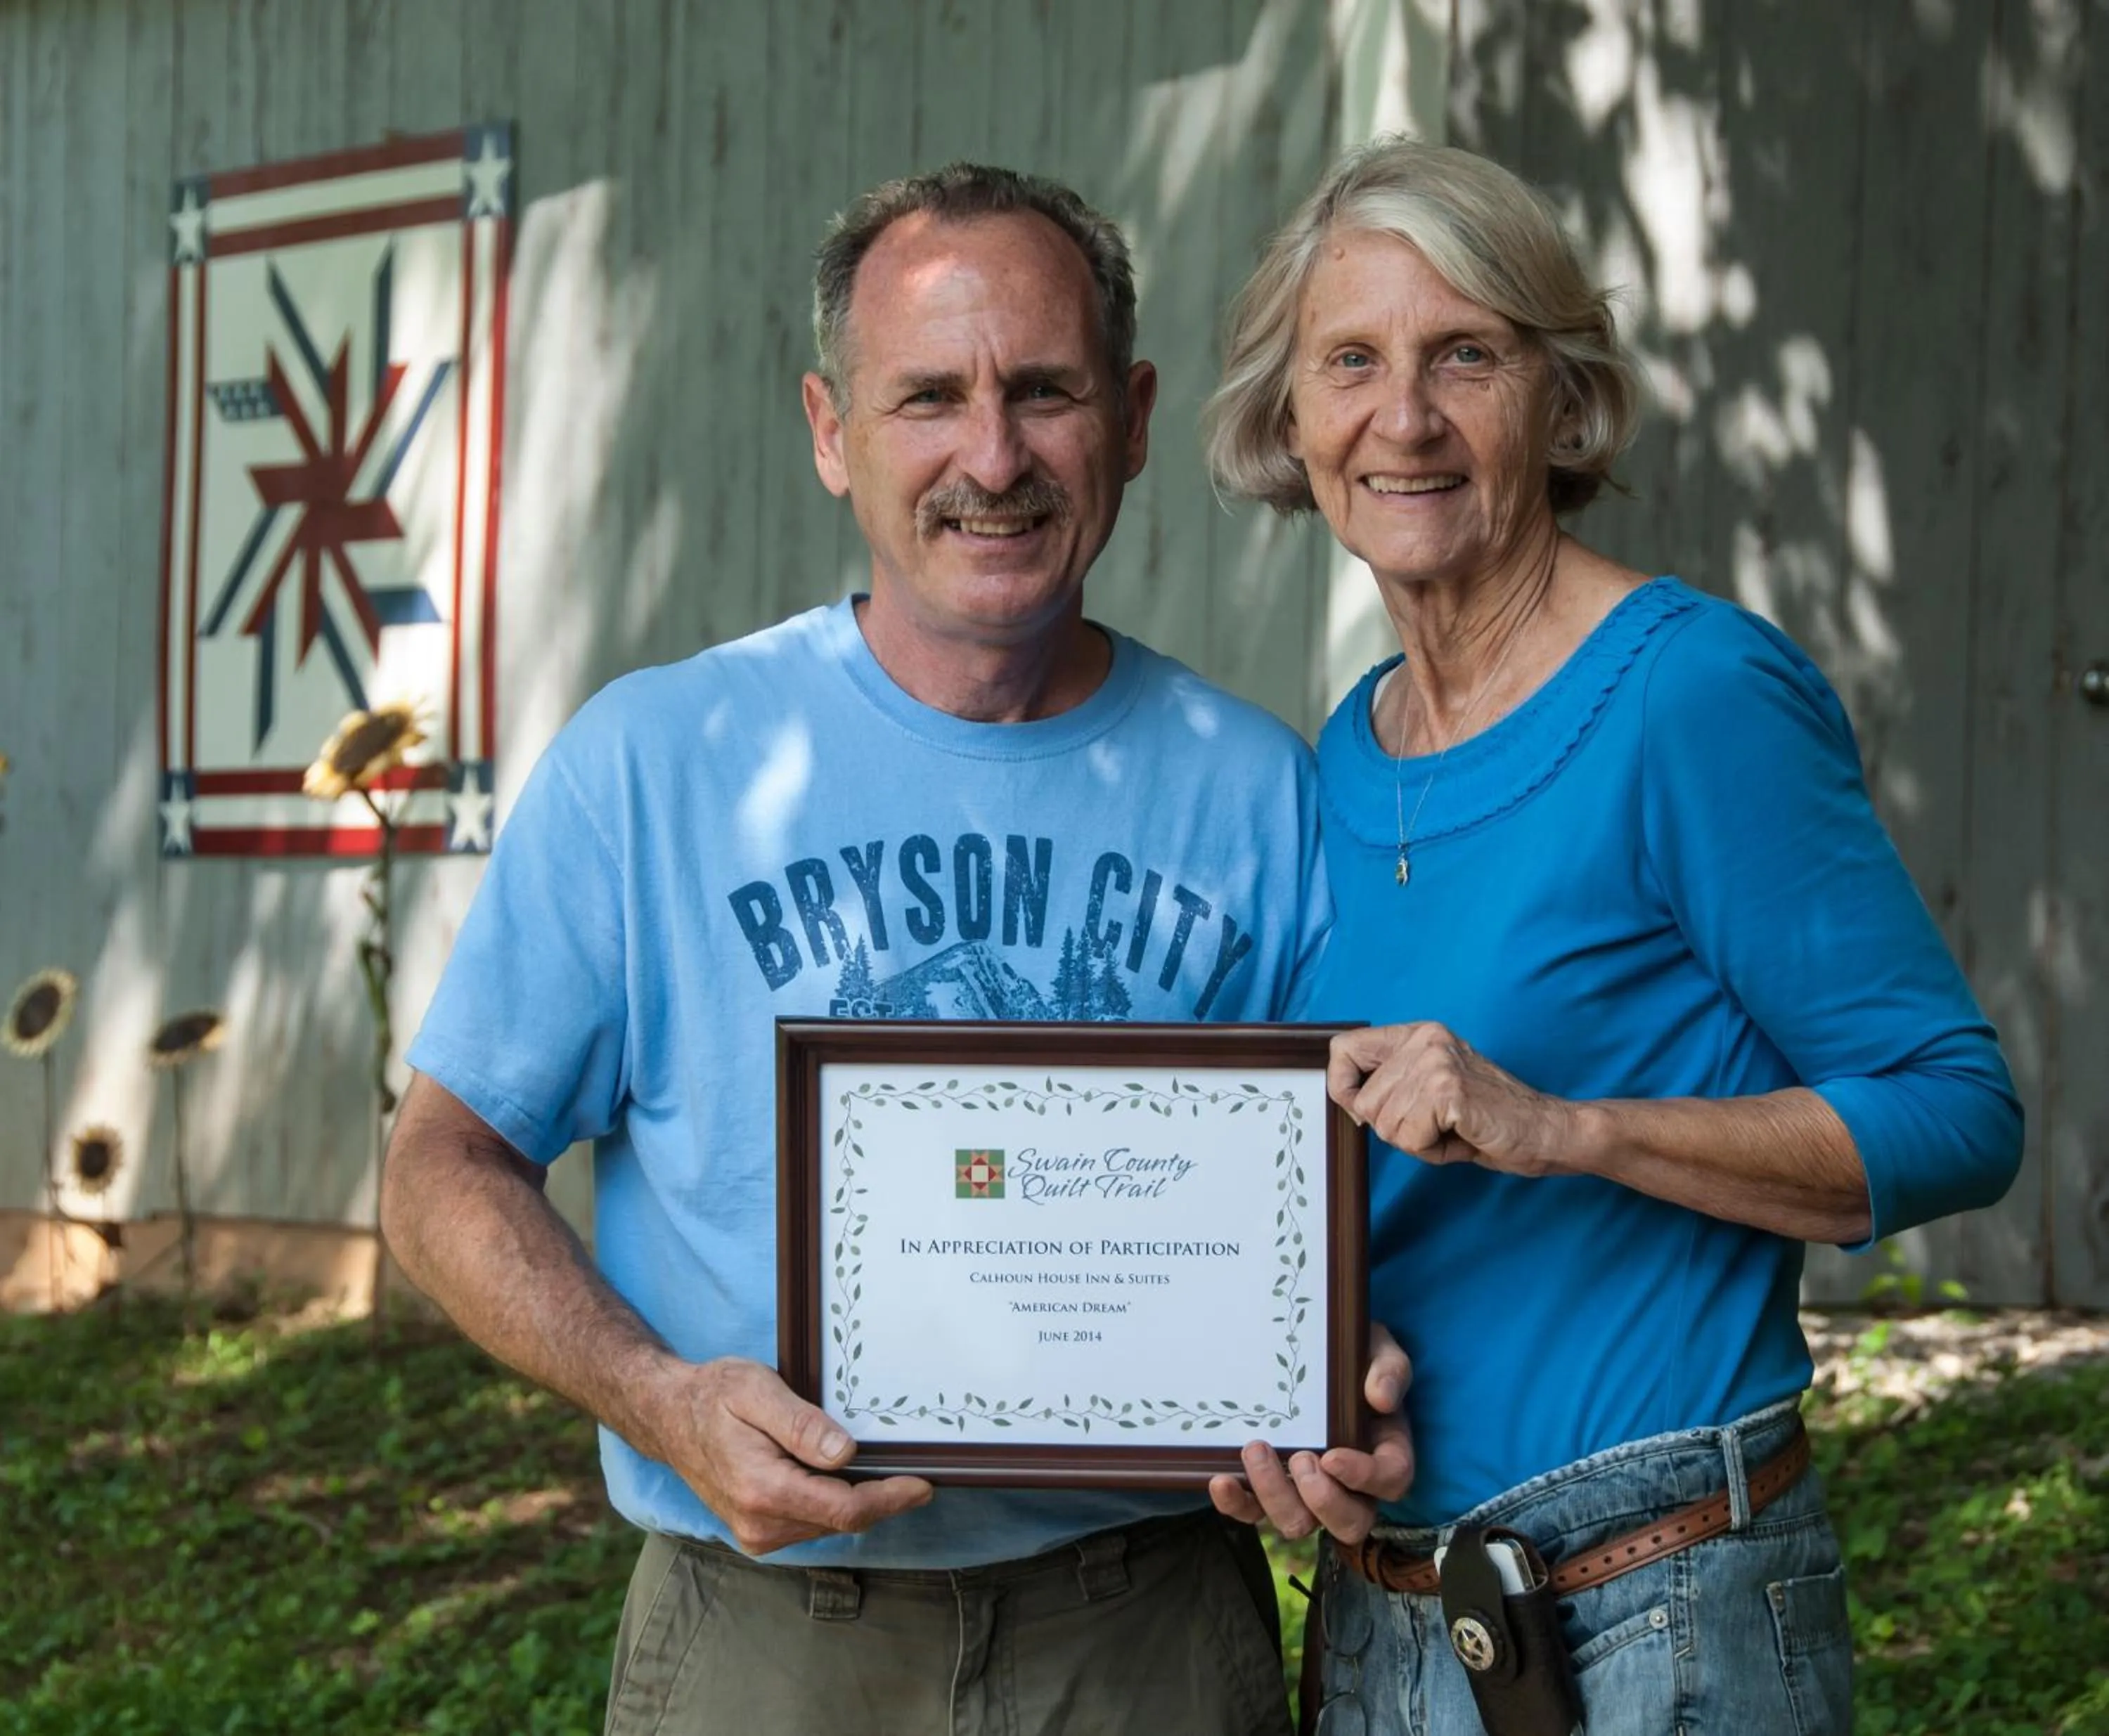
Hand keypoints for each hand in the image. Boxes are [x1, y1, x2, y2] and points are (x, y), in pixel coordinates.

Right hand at [639, 1356, 933, 1554]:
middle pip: (844, 1521)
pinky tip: (837, 1473)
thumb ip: (801, 1424)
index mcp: (763, 1490)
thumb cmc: (712, 1395)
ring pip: (830, 1524)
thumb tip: (847, 1453)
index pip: (846, 1510)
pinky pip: (811, 1522)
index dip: (891, 1499)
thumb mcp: (757, 1390)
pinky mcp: (759, 1534)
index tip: (925, 1484)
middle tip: (912, 1466)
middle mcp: (760, 1525)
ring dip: (856, 1499)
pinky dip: (832, 1502)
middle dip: (881, 1497)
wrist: (668, 1417)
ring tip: (872, 1463)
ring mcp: (758, 1535)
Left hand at [1207, 1322, 1413, 1543]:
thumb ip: (1389, 1369)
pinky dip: (1237, 1504)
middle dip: (1321, 1501)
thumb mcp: (1379, 1351)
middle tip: (1299, 1459)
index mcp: (1386, 1453)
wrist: (1315, 1354)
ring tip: (1255, 1450)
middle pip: (1349, 1523)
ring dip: (1275, 1496)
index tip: (1332, 1456)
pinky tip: (1220, 1480)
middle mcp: (1353, 1485)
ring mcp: (1310, 1493)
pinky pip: (1254, 1513)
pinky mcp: (1272, 1491)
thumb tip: (1382, 1397)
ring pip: (1299, 1523)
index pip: (1390, 1481)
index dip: (1364, 1478)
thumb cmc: (1354, 1359)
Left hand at [1328, 1022, 1576, 1177]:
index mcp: (1418, 1034)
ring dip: (1416, 1141)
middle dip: (1393, 1128)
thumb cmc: (1488, 1119)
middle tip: (1436, 1125)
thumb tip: (1347, 1101)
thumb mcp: (1430, 1092)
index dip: (1343, 1087)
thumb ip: (1390, 1087)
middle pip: (1364, 1102)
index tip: (1362, 1109)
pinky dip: (1431, 1150)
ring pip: (1385, 1125)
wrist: (1546, 1131)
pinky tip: (1461, 1136)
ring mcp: (1436, 1062)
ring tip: (1452, 1130)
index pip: (1343, 1048)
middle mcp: (1424, 1040)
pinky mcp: (1448, 1090)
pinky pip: (1409, 1137)